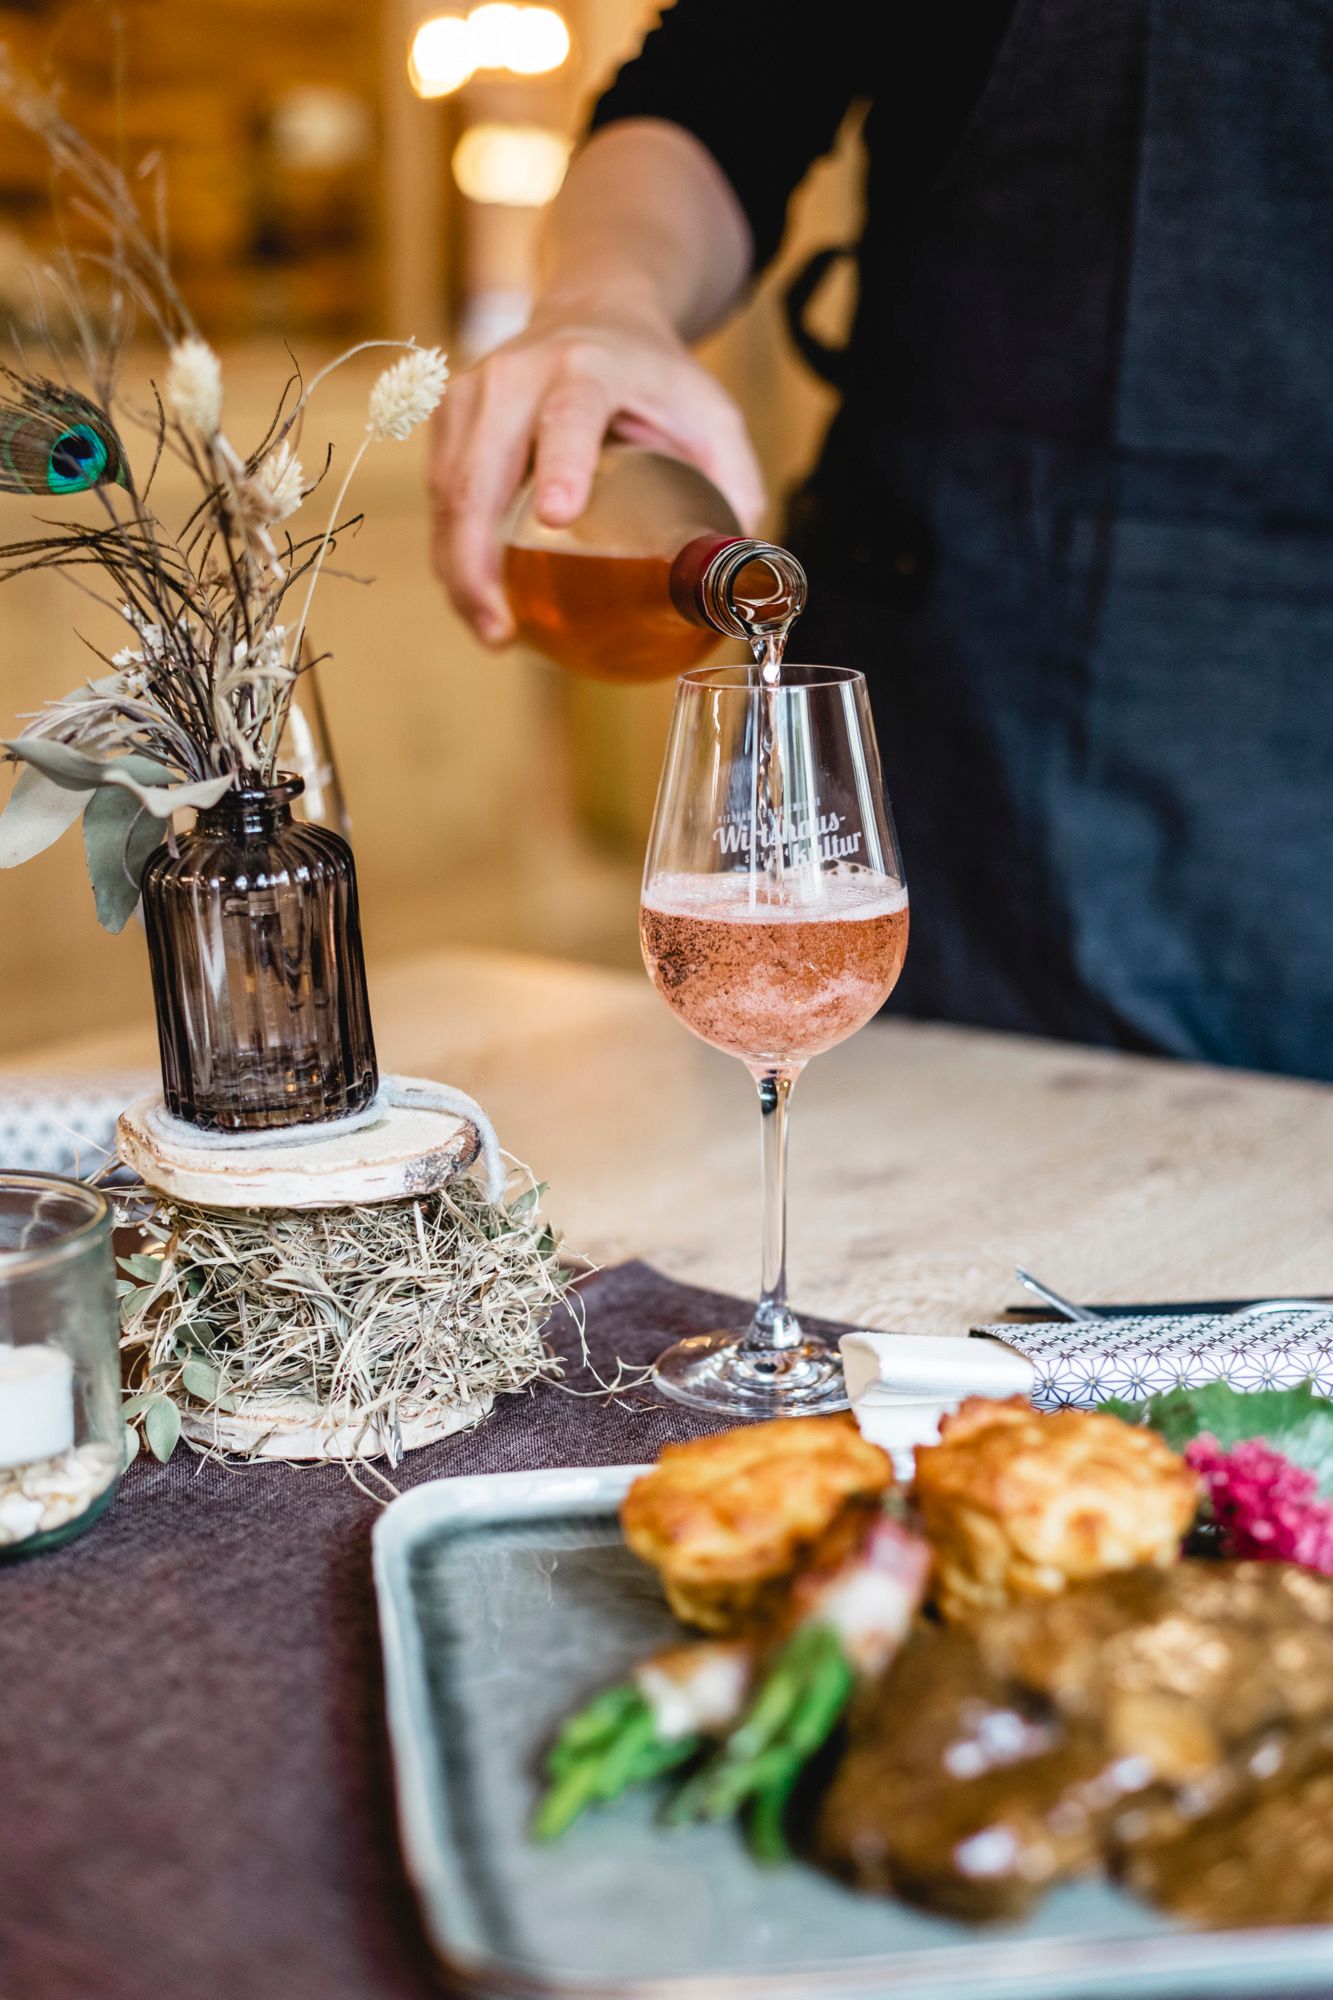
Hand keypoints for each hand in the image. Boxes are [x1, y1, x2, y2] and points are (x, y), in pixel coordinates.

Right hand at [429, 295, 765, 644]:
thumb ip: (735, 491)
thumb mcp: (713, 417)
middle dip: (479, 563)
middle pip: (479, 476)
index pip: (568, 416)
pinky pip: (441, 499)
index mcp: (588, 368)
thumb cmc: (656, 379)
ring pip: (449, 496)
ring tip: (492, 631)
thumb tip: (735, 583)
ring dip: (460, 573)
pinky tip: (478, 599)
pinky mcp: (448, 420)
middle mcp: (516, 376)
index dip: (562, 464)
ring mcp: (471, 396)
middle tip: (501, 632)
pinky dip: (454, 554)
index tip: (559, 516)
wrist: (596, 312)